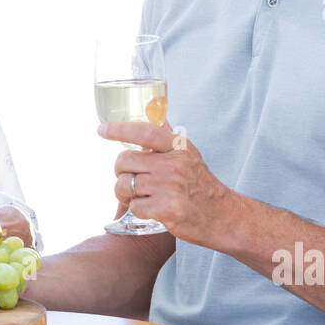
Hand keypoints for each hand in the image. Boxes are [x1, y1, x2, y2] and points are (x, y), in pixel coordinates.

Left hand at [99, 120, 233, 245]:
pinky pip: (134, 207)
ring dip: (126, 194)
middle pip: (124, 161)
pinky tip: (152, 209)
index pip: (144, 131)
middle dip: (120, 172)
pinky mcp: (167, 209)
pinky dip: (138, 210)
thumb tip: (153, 106)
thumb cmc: (200, 185)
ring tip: (140, 196)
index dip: (119, 129)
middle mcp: (174, 164)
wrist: (222, 217)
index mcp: (178, 147)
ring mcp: (170, 187)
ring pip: (124, 185)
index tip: (101, 129)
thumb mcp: (188, 154)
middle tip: (131, 178)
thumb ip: (167, 134)